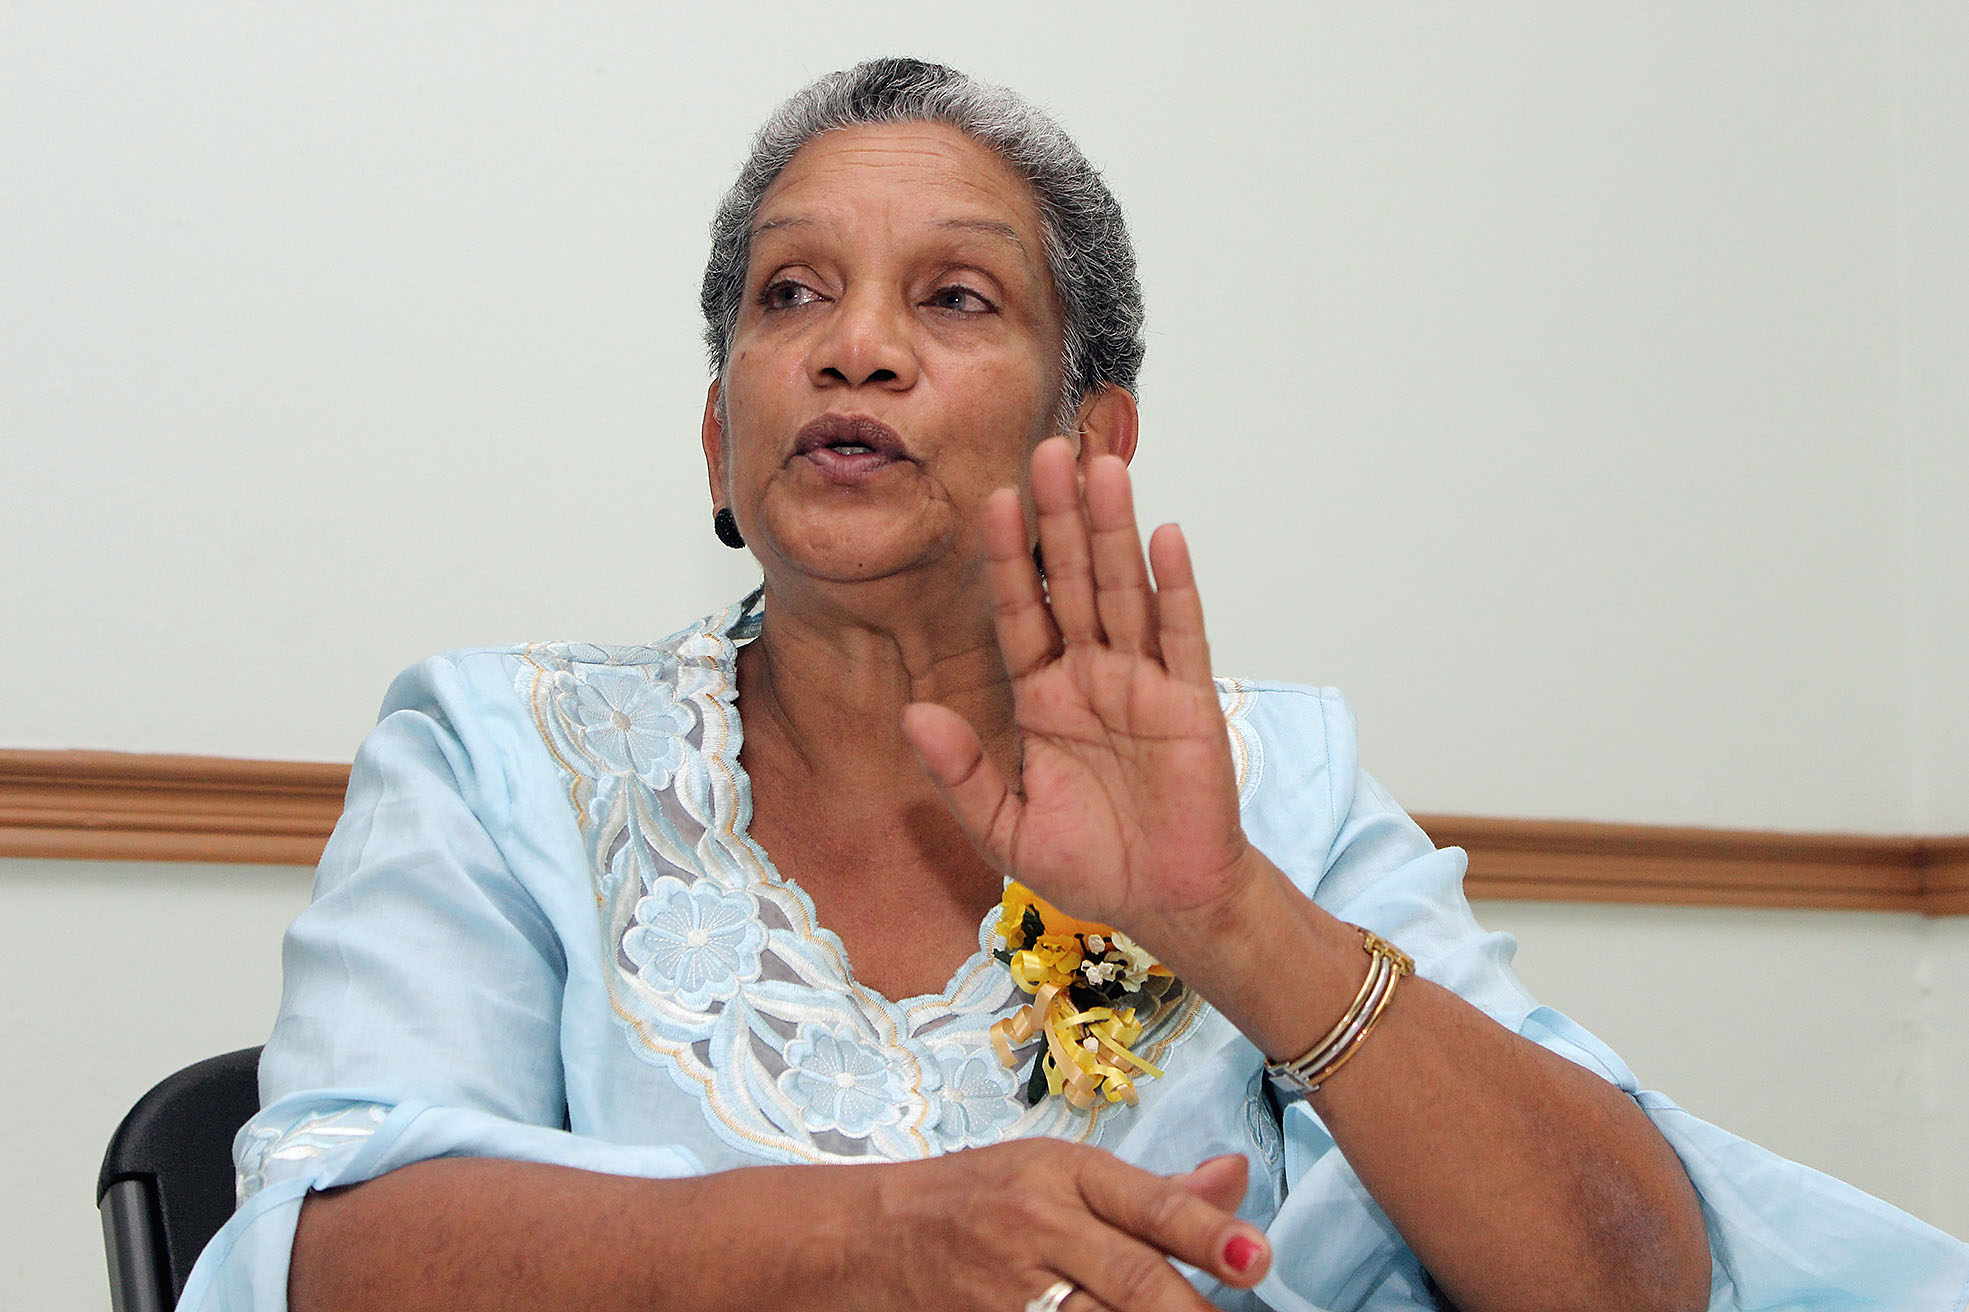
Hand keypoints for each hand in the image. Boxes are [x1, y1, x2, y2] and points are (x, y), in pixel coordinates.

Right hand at [853, 1140, 1268, 1311]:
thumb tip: (1237, 1176)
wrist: (869, 1237)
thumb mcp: (1059, 1172)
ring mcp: (1008, 1288)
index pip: (1150, 1201)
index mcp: (1063, 1172)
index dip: (1209, 1232)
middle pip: (1135, 1280)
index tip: (1257, 1258)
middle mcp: (1037, 1224)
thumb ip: (1152, 1191)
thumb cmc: (980, 1198)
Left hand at [902, 437, 1255, 952]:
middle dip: (1058, 519)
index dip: (1005, 559)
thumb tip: (913, 716)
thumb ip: (959, 772)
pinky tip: (1164, 537)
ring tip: (1100, 470)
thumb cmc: (1090, 865)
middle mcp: (1090, 676)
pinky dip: (1174, 587)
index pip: (1018, 613)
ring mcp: (1142, 682)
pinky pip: (1181, 634)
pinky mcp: (1189, 700)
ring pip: (1123, 591)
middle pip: (1070, 582)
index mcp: (1041, 698)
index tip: (990, 502)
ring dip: (1113, 531)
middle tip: (1046, 451)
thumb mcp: (1004, 827)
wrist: (1166, 902)